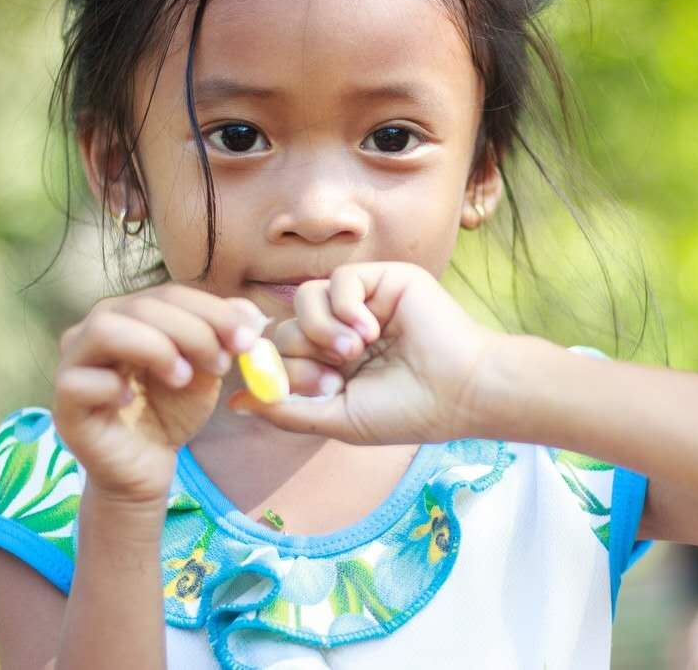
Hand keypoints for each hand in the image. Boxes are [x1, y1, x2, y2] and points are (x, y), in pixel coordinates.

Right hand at [53, 283, 268, 503]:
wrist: (148, 466)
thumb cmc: (171, 411)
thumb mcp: (207, 370)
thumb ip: (224, 338)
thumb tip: (251, 312)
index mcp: (132, 313)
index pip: (171, 295)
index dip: (214, 312)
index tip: (249, 339)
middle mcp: (97, 328)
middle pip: (143, 307)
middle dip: (194, 332)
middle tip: (222, 365)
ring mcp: (74, 362)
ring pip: (106, 329)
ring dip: (155, 348)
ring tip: (183, 378)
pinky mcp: (64, 401)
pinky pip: (80, 380)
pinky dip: (111, 386)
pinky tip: (130, 402)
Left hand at [227, 262, 500, 444]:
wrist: (461, 392)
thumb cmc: (406, 411)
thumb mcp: (337, 418)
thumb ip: (286, 409)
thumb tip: (236, 402)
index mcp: (331, 363)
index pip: (280, 353)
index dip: (284, 368)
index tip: (315, 388)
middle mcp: (343, 330)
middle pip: (286, 325)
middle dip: (303, 353)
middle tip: (338, 374)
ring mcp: (363, 303)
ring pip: (307, 296)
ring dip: (321, 328)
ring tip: (354, 352)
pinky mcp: (384, 279)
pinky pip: (339, 278)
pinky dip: (345, 305)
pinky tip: (370, 331)